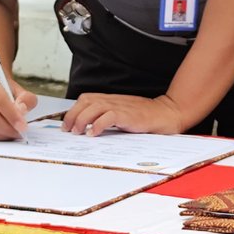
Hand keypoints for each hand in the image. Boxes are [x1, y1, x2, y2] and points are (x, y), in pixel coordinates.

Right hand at [0, 71, 36, 140]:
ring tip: (14, 133)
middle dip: (8, 129)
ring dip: (3, 135)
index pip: (0, 100)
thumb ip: (26, 98)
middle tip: (20, 133)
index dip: (12, 115)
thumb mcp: (18, 89)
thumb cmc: (2, 89)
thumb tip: (22, 111)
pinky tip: (4, 133)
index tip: (23, 126)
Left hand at [61, 93, 186, 135]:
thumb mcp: (123, 113)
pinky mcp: (127, 115)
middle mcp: (113, 100)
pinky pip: (108, 116)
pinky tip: (94, 134)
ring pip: (93, 107)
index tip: (66, 124)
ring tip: (78, 132)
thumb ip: (108, 116)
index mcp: (110, 99)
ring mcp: (120, 106)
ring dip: (82, 119)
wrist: (166, 113)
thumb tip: (89, 128)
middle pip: (85, 101)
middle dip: (73, 115)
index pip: (85, 98)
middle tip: (68, 130)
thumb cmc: (145, 116)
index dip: (73, 110)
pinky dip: (98, 124)